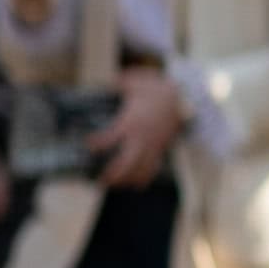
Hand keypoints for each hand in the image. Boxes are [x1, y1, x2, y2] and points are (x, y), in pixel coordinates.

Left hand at [90, 68, 183, 188]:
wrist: (182, 96)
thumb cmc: (155, 89)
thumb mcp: (135, 81)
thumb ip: (119, 83)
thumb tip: (107, 82)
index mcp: (132, 122)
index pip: (111, 137)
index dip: (97, 143)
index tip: (87, 145)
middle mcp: (142, 137)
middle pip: (126, 163)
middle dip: (112, 174)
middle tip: (100, 180)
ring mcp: (152, 145)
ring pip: (140, 170)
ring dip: (126, 181)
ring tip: (113, 186)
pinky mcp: (160, 148)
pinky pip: (153, 168)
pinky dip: (144, 178)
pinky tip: (135, 185)